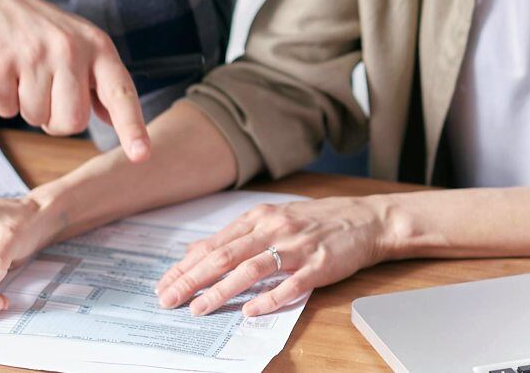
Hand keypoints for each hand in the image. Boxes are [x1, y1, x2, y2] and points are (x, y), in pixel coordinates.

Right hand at [0, 0, 149, 160]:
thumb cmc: (34, 26)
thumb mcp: (77, 41)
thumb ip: (97, 79)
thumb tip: (112, 118)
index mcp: (96, 46)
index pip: (120, 92)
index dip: (132, 127)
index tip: (141, 154)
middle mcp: (70, 49)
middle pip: (73, 121)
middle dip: (55, 119)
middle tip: (44, 90)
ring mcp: (34, 56)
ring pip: (37, 119)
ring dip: (26, 106)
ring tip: (22, 73)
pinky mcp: (0, 64)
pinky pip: (6, 111)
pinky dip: (1, 100)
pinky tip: (3, 71)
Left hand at [154, 196, 392, 317]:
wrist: (365, 219)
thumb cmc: (316, 221)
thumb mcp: (271, 219)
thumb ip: (234, 236)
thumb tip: (195, 251)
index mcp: (258, 218)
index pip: (213, 245)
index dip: (186, 266)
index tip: (163, 284)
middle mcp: (273, 228)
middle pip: (224, 256)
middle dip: (192, 280)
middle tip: (168, 299)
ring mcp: (295, 247)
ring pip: (251, 269)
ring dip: (221, 290)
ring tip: (199, 308)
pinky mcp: (318, 265)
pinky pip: (291, 284)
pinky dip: (269, 298)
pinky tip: (250, 311)